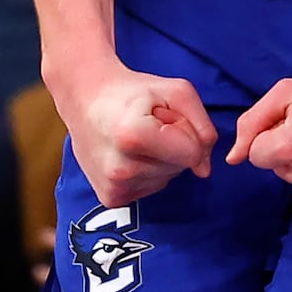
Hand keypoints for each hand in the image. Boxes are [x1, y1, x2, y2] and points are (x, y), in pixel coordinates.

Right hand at [70, 70, 217, 208]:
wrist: (86, 100)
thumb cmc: (135, 92)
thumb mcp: (177, 92)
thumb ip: (202, 126)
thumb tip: (204, 170)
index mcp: (133, 136)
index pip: (192, 153)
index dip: (186, 130)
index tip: (162, 115)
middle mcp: (120, 169)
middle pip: (181, 166)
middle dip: (174, 144)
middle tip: (147, 124)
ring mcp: (114, 188)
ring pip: (168, 177)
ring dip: (161, 157)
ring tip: (137, 137)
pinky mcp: (111, 198)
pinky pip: (152, 187)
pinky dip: (148, 170)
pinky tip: (130, 153)